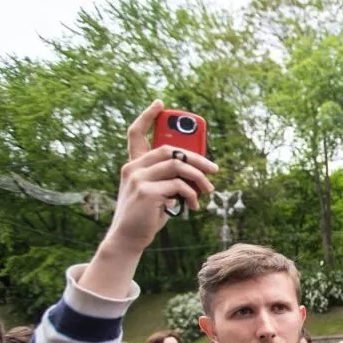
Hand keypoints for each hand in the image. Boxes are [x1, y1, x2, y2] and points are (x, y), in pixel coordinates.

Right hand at [105, 100, 218, 254]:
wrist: (129, 238)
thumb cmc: (146, 215)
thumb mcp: (158, 192)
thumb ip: (170, 178)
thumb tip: (198, 172)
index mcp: (134, 165)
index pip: (136, 134)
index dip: (147, 116)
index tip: (160, 103)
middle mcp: (133, 168)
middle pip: (169, 150)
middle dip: (196, 157)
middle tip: (213, 169)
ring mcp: (138, 179)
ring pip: (177, 166)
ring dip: (199, 177)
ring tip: (209, 189)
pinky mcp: (147, 192)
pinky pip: (179, 186)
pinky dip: (191, 194)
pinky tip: (193, 205)